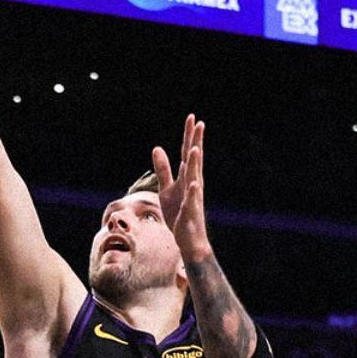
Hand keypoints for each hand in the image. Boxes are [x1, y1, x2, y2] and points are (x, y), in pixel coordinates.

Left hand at [152, 114, 210, 261]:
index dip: (189, 136)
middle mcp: (193, 184)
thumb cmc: (179, 214)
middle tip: (199, 123)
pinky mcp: (189, 212)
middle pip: (194, 160)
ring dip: (195, 163)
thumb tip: (157, 148)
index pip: (188, 153)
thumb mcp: (166, 189)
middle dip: (196, 142)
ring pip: (194, 177)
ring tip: (195, 148)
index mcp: (187, 177)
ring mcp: (193, 198)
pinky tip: (193, 182)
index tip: (192, 117)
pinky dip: (192, 191)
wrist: (188, 240)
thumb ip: (163, 169)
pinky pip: (192, 201)